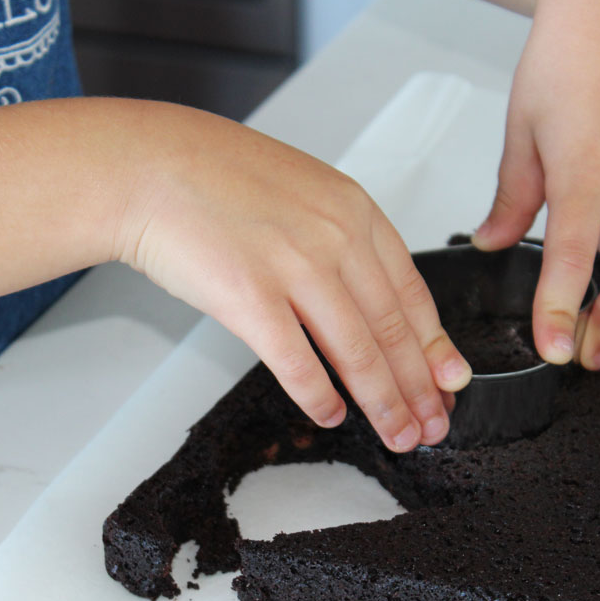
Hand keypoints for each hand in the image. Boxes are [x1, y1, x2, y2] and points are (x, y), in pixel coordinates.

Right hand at [114, 102, 471, 450]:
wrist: (148, 166)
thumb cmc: (215, 177)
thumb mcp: (302, 190)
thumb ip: (341, 238)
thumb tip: (365, 298)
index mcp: (354, 210)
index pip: (412, 293)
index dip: (434, 347)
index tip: (451, 380)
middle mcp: (335, 238)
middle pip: (393, 329)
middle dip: (419, 388)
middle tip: (433, 424)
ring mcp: (294, 268)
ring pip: (358, 353)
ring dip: (383, 403)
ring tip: (398, 434)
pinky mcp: (250, 298)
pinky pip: (298, 363)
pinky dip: (320, 396)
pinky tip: (332, 415)